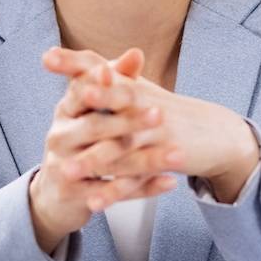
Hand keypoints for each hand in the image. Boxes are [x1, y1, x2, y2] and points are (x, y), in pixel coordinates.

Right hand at [27, 49, 176, 252]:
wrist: (57, 188)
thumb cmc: (81, 136)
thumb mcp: (90, 107)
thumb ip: (114, 79)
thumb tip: (137, 52)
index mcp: (64, 110)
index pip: (81, 93)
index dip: (102, 85)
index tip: (125, 78)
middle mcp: (58, 138)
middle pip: (95, 128)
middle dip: (128, 121)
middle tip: (160, 114)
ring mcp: (64, 169)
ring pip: (109, 164)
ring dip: (145, 160)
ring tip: (177, 154)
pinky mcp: (75, 196)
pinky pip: (114, 193)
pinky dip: (144, 189)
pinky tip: (170, 182)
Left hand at [43, 47, 260, 203]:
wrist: (214, 132)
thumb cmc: (166, 109)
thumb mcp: (138, 89)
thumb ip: (106, 76)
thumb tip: (71, 59)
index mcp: (133, 84)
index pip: (100, 67)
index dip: (74, 63)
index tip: (46, 57)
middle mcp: (146, 104)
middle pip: (113, 102)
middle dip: (86, 109)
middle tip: (59, 110)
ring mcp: (157, 133)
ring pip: (121, 146)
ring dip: (93, 160)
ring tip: (65, 171)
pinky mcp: (165, 159)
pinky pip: (136, 178)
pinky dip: (114, 191)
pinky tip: (95, 203)